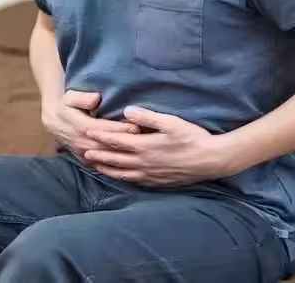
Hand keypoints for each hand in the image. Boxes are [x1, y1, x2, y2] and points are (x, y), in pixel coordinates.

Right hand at [42, 91, 139, 162]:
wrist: (54, 122)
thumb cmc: (66, 107)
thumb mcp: (70, 97)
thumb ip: (83, 97)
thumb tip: (96, 99)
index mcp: (83, 127)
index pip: (106, 129)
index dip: (122, 129)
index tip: (138, 126)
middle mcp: (85, 144)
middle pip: (110, 146)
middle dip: (128, 144)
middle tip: (147, 141)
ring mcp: (85, 155)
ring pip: (108, 159)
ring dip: (125, 156)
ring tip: (143, 153)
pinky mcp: (87, 161)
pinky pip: (104, 166)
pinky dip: (117, 165)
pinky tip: (132, 163)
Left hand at [84, 106, 237, 186]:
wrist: (211, 160)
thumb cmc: (193, 138)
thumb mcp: (171, 122)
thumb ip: (147, 117)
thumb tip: (126, 111)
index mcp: (145, 146)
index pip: (116, 140)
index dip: (101, 136)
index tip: (87, 132)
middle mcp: (144, 162)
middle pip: (115, 159)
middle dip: (98, 154)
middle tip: (83, 151)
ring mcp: (150, 174)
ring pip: (122, 173)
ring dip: (106, 168)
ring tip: (95, 165)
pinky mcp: (157, 182)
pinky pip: (134, 181)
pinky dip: (122, 178)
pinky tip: (119, 177)